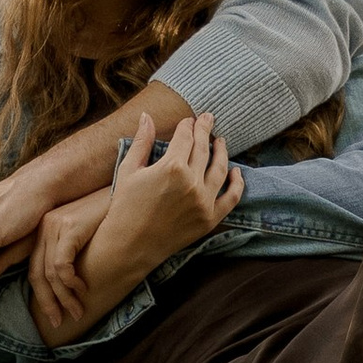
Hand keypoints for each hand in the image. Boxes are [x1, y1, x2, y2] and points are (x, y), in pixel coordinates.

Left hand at [27, 189, 116, 347]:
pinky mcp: (69, 226)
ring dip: (65, 298)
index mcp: (41, 231)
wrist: (127, 196)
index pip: (13, 258)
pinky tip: (83, 289)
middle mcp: (43, 228)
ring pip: (50, 274)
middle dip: (47, 303)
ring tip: (78, 311)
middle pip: (36, 275)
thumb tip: (59, 288)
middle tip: (58, 322)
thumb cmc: (107, 221)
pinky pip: (62, 265)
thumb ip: (64, 257)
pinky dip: (71, 283)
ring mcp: (55, 226)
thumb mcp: (80, 238)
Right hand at [95, 111, 243, 299]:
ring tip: (221, 141)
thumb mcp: (129, 170)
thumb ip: (142, 141)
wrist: (129, 246)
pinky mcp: (210, 219)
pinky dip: (237, 183)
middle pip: (203, 148)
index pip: (186, 137)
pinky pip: (232, 197)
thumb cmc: (125, 206)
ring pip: (221, 168)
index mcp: (171, 167)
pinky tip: (237, 171)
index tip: (188, 121)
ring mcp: (203, 201)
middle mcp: (191, 182)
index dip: (187, 126)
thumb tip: (146, 116)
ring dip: (222, 151)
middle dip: (205, 130)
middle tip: (208, 119)